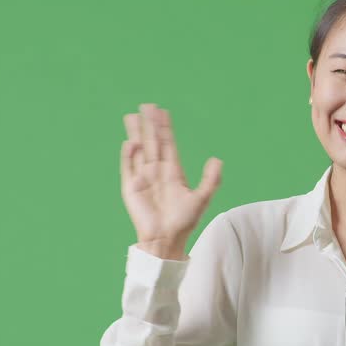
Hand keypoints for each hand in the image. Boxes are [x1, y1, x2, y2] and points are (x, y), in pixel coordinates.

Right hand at [121, 103, 221, 257]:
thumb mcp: (201, 199)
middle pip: (152, 142)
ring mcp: (143, 178)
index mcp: (173, 171)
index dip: (165, 128)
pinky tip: (131, 142)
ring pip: (139, 150)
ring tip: (132, 116)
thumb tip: (217, 160)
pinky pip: (128, 167)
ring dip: (136, 133)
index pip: (168, 144)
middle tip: (147, 105)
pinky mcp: (131, 188)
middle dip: (150, 124)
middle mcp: (157, 171)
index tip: (162, 112)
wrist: (166, 239)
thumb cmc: (184, 222)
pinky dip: (128, 155)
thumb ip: (210, 180)